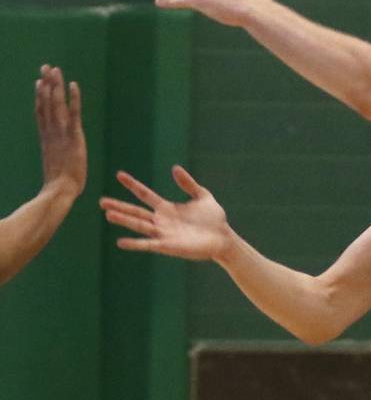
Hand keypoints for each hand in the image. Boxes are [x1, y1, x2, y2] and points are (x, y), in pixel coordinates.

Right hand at [36, 65, 86, 200]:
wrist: (60, 192)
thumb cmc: (58, 186)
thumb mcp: (55, 167)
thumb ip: (54, 159)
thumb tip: (55, 161)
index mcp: (46, 139)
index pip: (42, 112)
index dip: (41, 96)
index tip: (39, 82)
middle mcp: (51, 132)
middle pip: (47, 103)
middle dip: (46, 84)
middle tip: (46, 67)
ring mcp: (61, 133)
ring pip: (56, 104)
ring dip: (56, 85)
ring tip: (54, 69)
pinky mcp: (73, 136)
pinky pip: (73, 113)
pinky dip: (73, 98)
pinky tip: (73, 85)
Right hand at [100, 166, 231, 261]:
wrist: (223, 238)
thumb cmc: (214, 218)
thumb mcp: (202, 195)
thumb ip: (188, 183)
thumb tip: (174, 168)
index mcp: (167, 208)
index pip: (145, 194)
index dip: (133, 185)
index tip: (119, 174)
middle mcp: (161, 221)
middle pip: (136, 211)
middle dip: (119, 206)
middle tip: (101, 201)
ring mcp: (163, 234)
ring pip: (139, 225)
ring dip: (124, 220)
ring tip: (108, 214)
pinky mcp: (168, 246)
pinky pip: (148, 244)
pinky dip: (135, 243)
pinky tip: (121, 241)